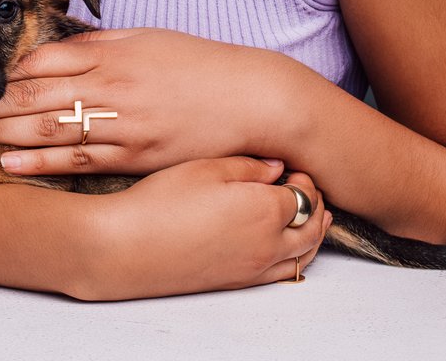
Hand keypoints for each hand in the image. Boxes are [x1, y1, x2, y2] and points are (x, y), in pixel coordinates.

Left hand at [0, 27, 294, 176]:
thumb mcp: (148, 40)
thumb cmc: (199, 65)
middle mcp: (111, 85)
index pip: (42, 59)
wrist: (252, 98)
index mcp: (112, 52)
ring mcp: (123, 122)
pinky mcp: (137, 154)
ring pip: (47, 127)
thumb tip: (60, 47)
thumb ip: (101, 45)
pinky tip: (8, 162)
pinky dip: (41, 162)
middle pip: (33, 93)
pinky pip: (80, 160)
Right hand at [84, 158, 331, 298]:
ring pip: (304, 254)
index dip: (302, 175)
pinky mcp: (238, 282)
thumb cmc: (164, 201)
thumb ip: (250, 167)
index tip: (289, 163)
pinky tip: (282, 241)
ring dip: (311, 232)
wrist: (130, 247)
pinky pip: (284, 272)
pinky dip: (295, 256)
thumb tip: (278, 167)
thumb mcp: (208, 168)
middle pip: (313, 227)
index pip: (305, 193)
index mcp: (266, 210)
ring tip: (304, 213)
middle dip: (315, 204)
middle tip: (301, 183)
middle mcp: (269, 244)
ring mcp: (255, 268)